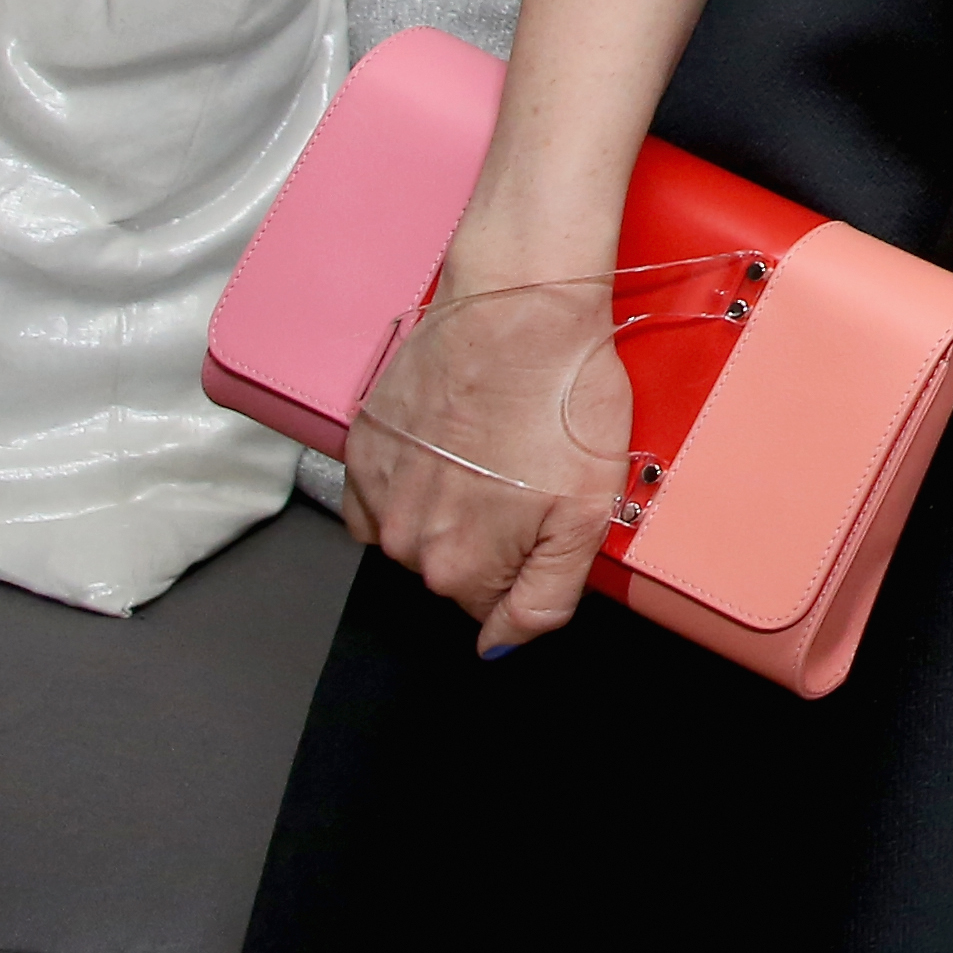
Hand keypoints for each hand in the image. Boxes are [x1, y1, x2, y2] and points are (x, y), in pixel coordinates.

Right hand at [341, 227, 628, 654]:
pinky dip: (415, 475)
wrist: (518, 308)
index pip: (492, 606)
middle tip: (530, 473)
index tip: (545, 519)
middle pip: (453, 567)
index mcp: (460, 566)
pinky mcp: (363, 443)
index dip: (528, 565)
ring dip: (452, 502)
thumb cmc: (562, 397)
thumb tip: (502, 644)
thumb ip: (546, 597)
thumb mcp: (590, 512)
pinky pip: (383, 489)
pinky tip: (453, 439)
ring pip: (417, 528)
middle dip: (493, 534)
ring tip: (495, 447)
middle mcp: (404, 540)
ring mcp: (376, 490)